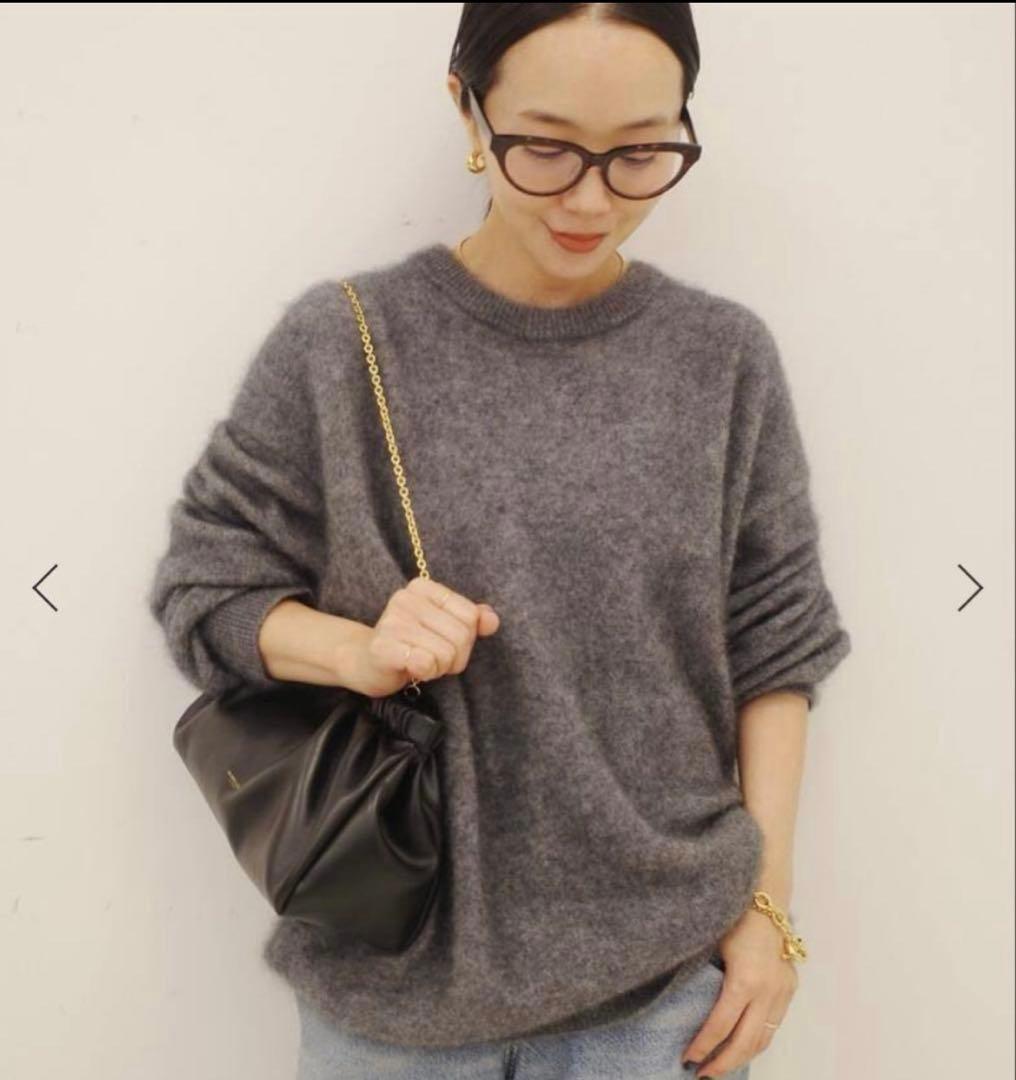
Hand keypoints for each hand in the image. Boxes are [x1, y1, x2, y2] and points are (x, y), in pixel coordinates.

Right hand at [344, 575, 499, 697]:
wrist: (366, 663)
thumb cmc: (411, 645)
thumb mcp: (443, 627)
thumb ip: (471, 620)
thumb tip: (492, 620)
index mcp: (422, 587)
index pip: (470, 616)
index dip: (466, 639)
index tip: (443, 642)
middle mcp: (405, 598)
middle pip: (461, 635)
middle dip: (454, 657)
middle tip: (432, 658)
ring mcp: (391, 621)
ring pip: (447, 653)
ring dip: (439, 667)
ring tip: (419, 662)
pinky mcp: (383, 647)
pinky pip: (426, 663)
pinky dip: (425, 673)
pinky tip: (410, 668)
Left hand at [681, 911, 798, 1076]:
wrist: (765, 896)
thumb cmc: (730, 914)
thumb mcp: (709, 943)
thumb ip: (700, 975)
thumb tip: (678, 1005)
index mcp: (745, 978)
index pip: (721, 1025)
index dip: (703, 1046)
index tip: (687, 1058)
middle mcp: (768, 989)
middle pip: (746, 1041)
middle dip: (723, 1062)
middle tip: (702, 1074)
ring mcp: (783, 990)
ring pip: (764, 1038)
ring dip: (742, 1057)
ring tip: (720, 1067)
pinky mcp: (790, 987)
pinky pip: (774, 1025)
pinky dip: (757, 1040)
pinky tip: (741, 1047)